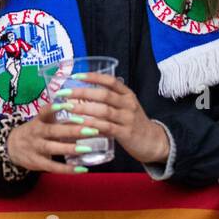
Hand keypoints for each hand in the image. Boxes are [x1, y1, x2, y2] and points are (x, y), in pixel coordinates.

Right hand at [5, 101, 98, 173]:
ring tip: (87, 148)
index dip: (55, 108)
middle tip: (92, 130)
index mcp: (38, 120)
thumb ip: (59, 118)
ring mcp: (35, 148)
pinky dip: (67, 169)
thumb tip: (82, 113)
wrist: (11, 147)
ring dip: (70, 148)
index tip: (70, 105)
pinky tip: (82, 169)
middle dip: (73, 130)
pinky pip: (53, 167)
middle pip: (53, 131)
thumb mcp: (42, 122)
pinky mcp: (37, 163)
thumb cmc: (34, 132)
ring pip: (52, 148)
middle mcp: (36, 133)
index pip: (45, 112)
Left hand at [49, 72, 168, 165]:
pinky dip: (92, 125)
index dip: (93, 77)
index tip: (76, 76)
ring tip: (68, 108)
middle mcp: (128, 104)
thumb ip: (109, 101)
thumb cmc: (134, 124)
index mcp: (128, 94)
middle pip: (104, 94)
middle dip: (82, 93)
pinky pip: (106, 127)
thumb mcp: (125, 108)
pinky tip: (80, 124)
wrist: (153, 142)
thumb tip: (83, 95)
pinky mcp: (126, 133)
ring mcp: (128, 118)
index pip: (110, 81)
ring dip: (84, 109)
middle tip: (65, 93)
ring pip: (104, 110)